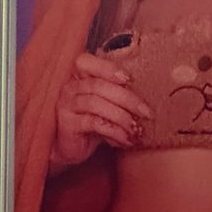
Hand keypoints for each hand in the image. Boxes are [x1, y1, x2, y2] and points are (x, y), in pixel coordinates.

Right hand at [50, 52, 151, 172]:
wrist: (71, 148)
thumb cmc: (92, 122)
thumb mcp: (106, 105)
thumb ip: (119, 97)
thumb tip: (145, 104)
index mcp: (78, 77)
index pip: (87, 62)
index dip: (108, 68)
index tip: (129, 79)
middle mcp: (69, 88)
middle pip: (98, 85)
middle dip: (126, 98)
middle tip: (146, 112)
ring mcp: (66, 105)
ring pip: (96, 103)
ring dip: (121, 116)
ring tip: (136, 128)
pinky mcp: (67, 124)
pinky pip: (94, 123)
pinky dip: (114, 131)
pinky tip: (125, 139)